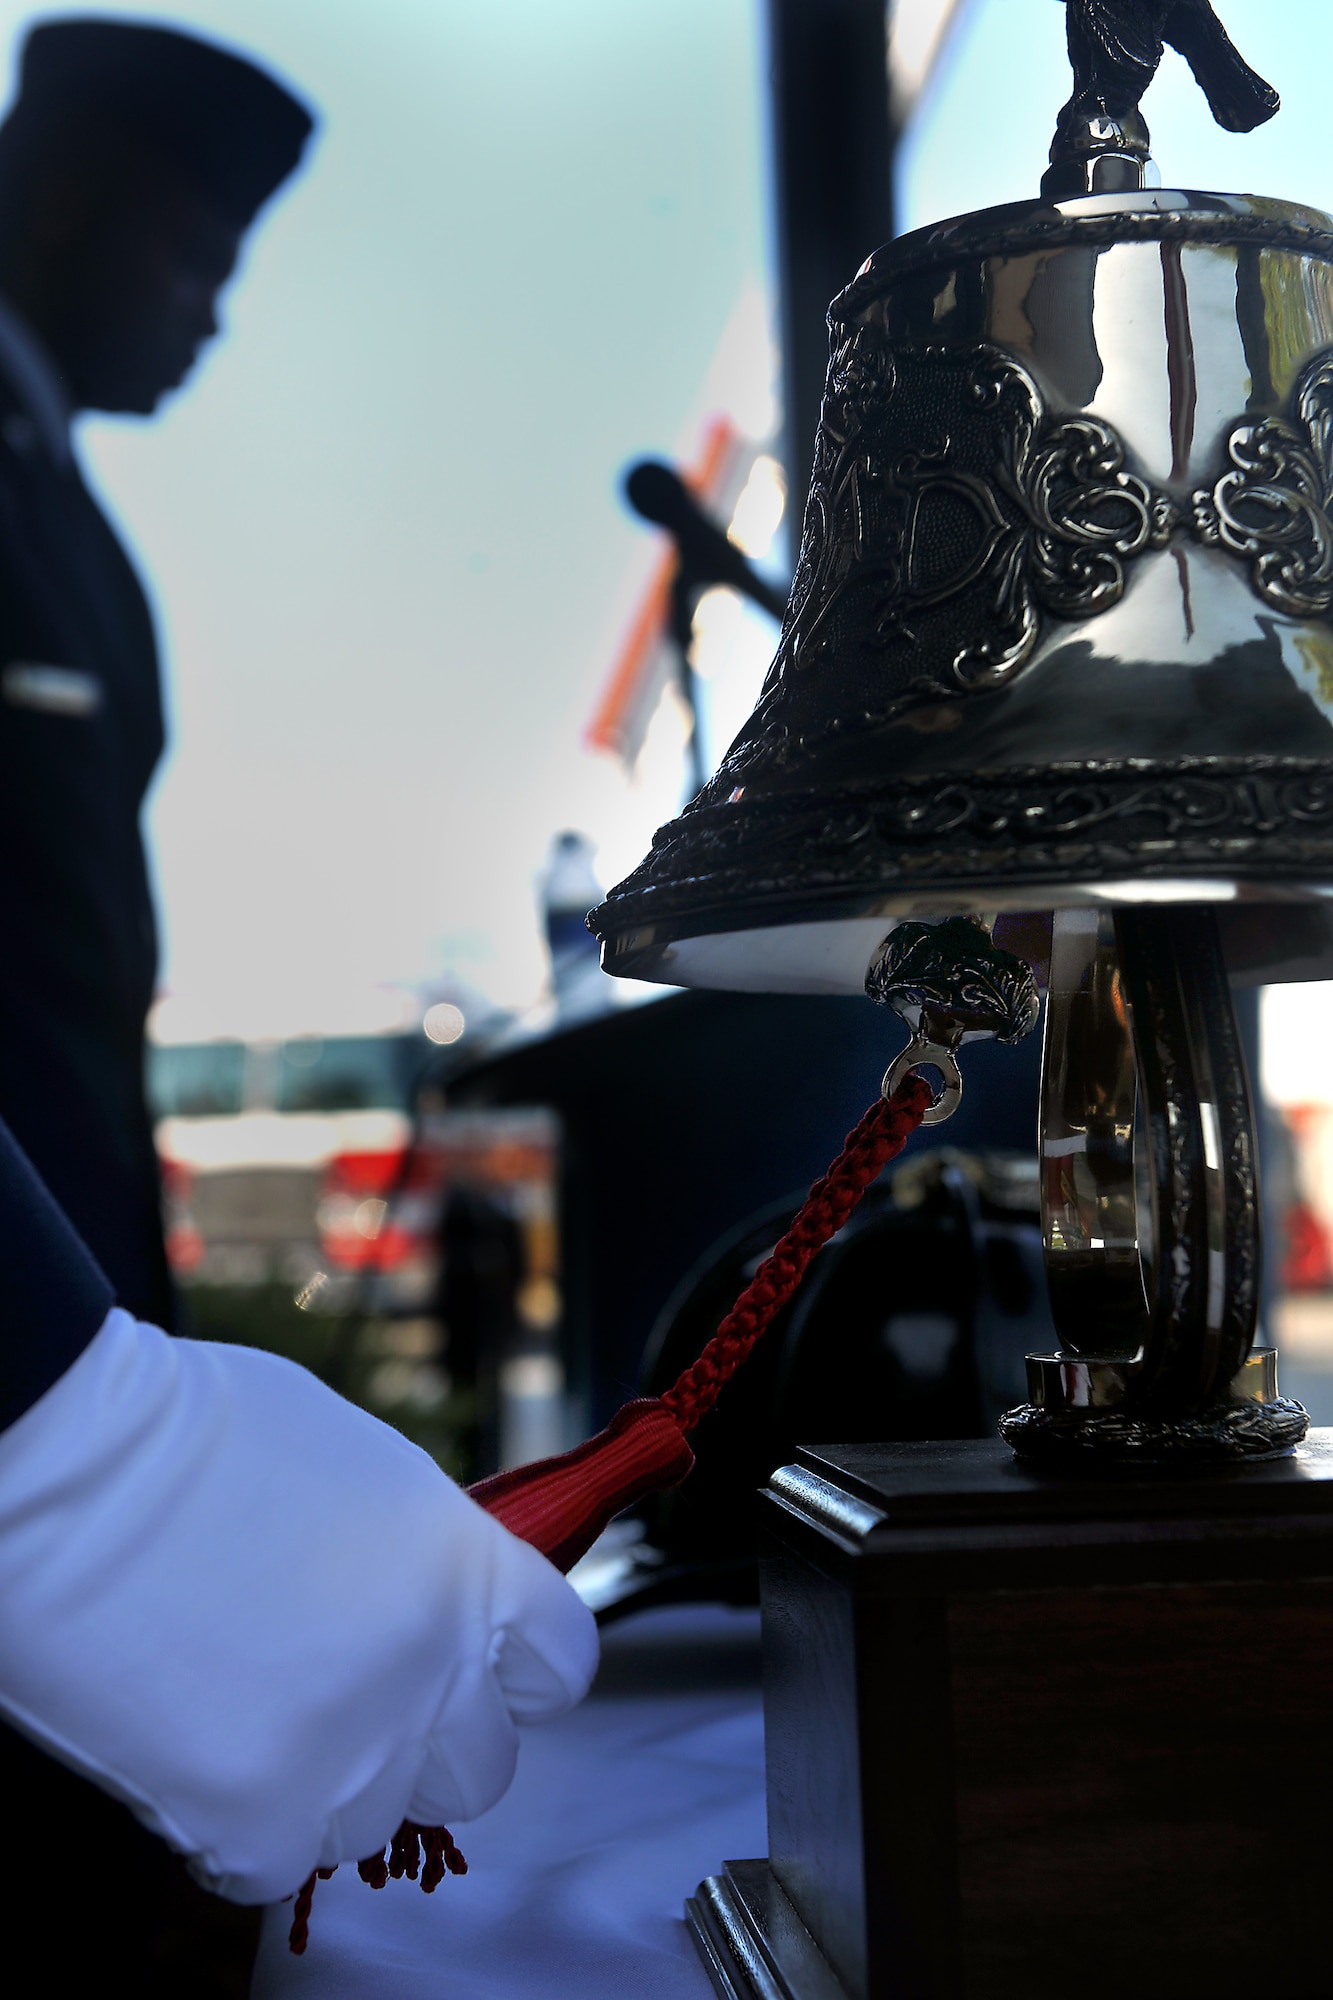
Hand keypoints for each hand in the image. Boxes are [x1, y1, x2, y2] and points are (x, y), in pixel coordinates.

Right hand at [0, 1309, 596, 1901]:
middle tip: (349, 1694)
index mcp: (467, 1568)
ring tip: (253, 1704)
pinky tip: (197, 1741)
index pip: (561, 1664)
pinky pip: (280, 1859)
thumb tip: (434, 1595)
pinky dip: (242, 1823)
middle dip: (425, 1740)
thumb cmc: (198, 1434)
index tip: (476, 1668)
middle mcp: (432, 1667)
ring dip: (332, 1782)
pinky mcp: (258, 1818)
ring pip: (381, 1818)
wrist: (76, 1469)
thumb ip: (424, 1549)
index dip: (517, 1672)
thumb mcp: (363, 1465)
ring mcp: (352, 1752)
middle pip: (482, 1765)